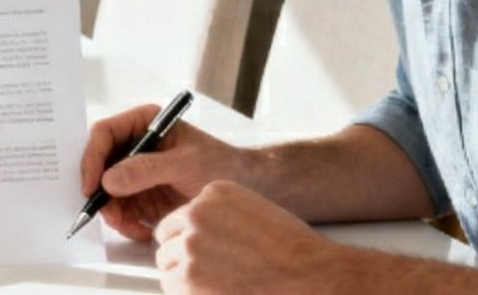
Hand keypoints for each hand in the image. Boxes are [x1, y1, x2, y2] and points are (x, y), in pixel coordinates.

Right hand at [80, 103, 250, 240]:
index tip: (92, 186)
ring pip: (106, 192)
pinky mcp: (141, 196)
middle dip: (100, 192)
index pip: (103, 134)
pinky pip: (120, 210)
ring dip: (114, 213)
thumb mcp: (186, 164)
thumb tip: (109, 180)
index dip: (91, 158)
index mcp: (143, 123)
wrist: (245, 188)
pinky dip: (126, 224)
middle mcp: (134, 145)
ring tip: (133, 227)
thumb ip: (147, 170)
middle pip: (99, 165)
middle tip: (109, 215)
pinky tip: (145, 230)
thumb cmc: (221, 164)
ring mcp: (136, 172)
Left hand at [153, 181, 339, 294]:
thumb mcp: (254, 213)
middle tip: (210, 271)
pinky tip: (215, 291)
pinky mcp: (187, 276)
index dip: (193, 237)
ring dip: (184, 276)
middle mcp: (196, 213)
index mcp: (214, 193)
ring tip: (217, 283)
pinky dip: (187, 293)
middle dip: (183, 255)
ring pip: (167, 262)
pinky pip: (170, 285)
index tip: (210, 250)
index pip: (182, 215)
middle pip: (167, 237)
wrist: (311, 276)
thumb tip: (199, 235)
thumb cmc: (293, 252)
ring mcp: (190, 244)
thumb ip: (221, 217)